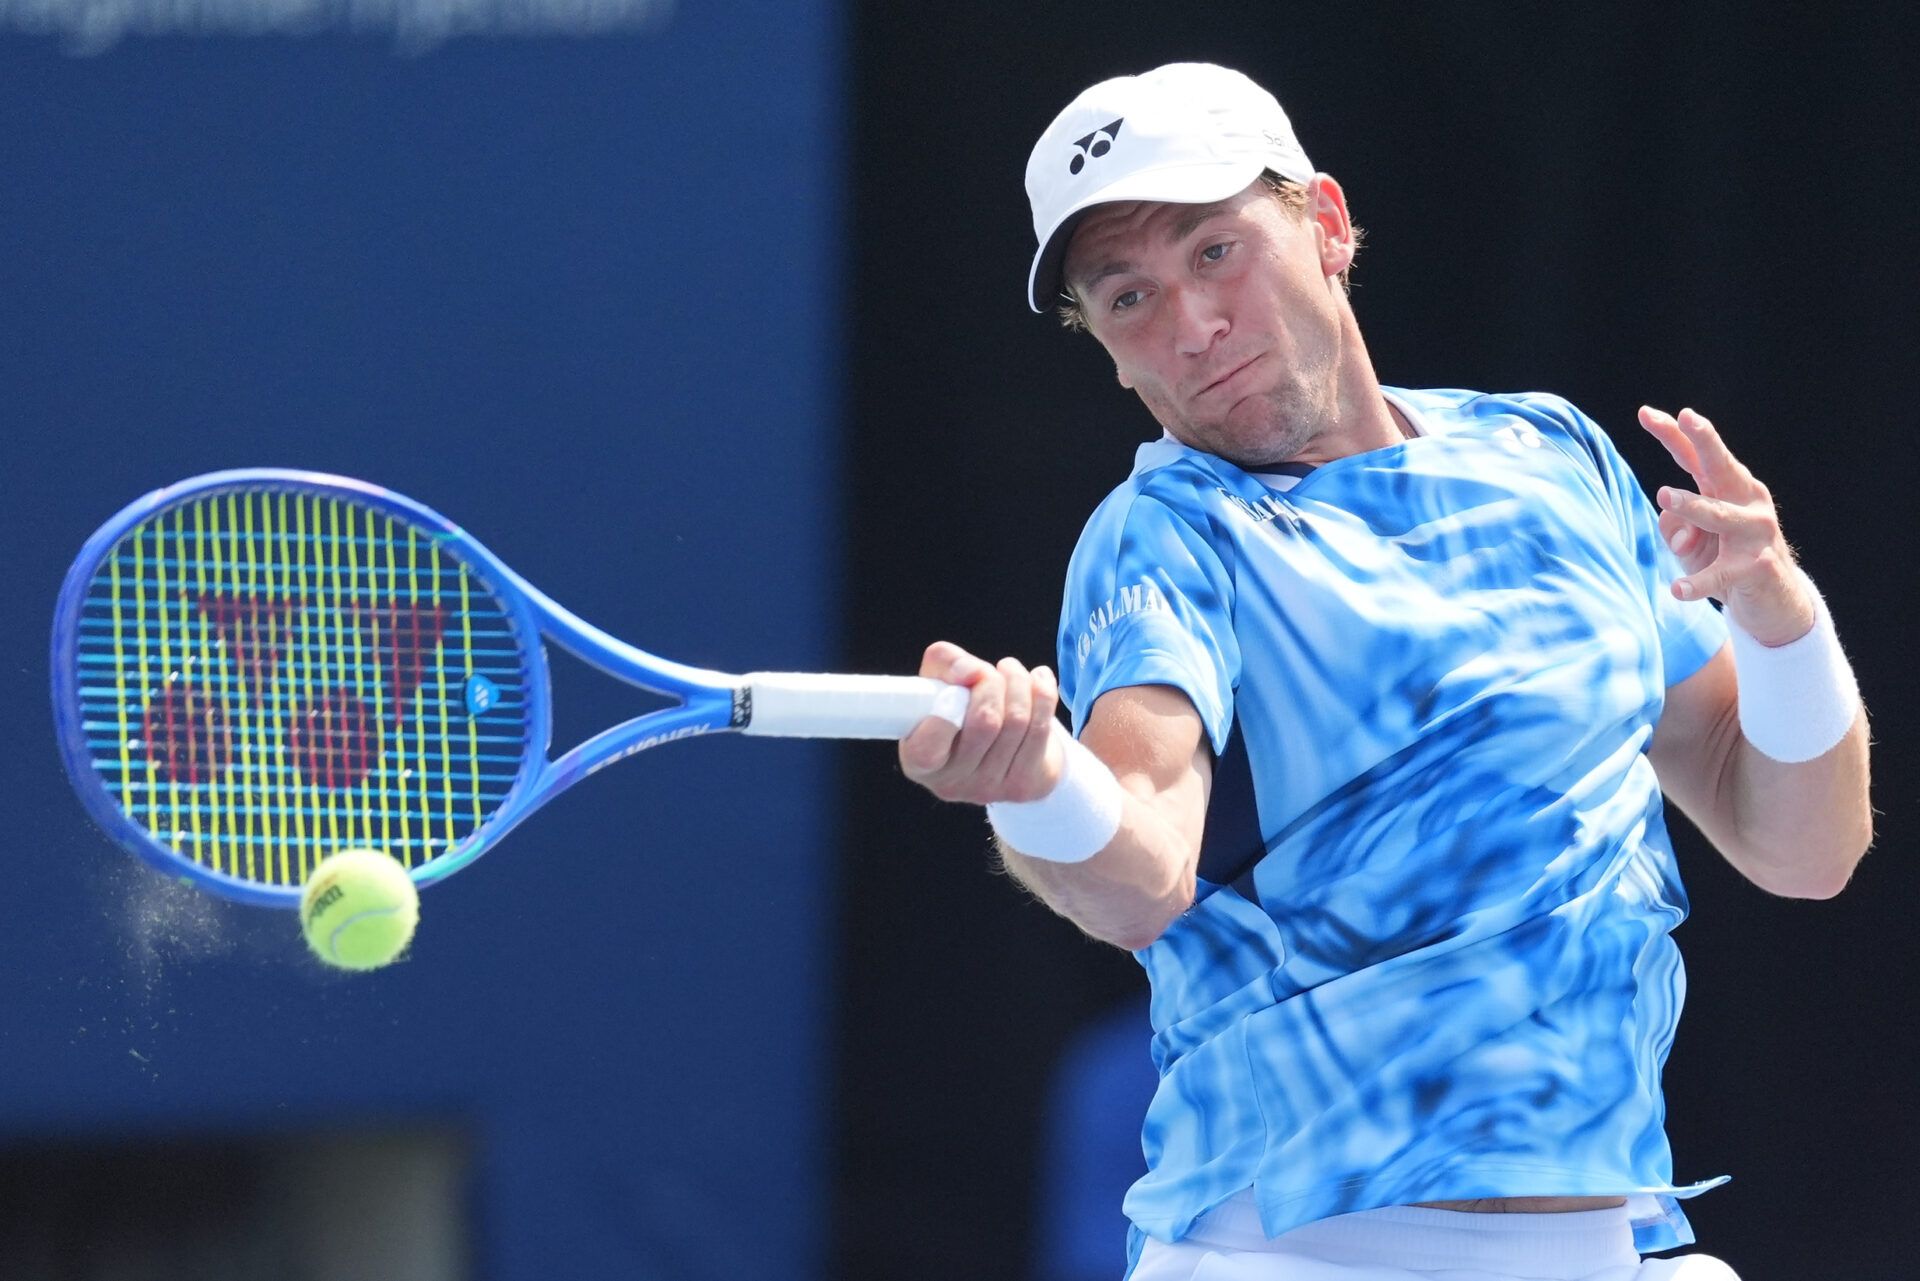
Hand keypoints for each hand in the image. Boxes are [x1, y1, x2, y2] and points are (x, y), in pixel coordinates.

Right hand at [898, 641, 1063, 803]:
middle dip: (991, 683)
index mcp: (918, 762)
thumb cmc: (958, 709)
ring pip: (1017, 722)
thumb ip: (943, 663)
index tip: (959, 684)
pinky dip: (1043, 693)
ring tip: (1010, 670)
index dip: (946, 710)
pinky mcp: (1024, 785)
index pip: (928, 745)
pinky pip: (1041, 728)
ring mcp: (989, 788)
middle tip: (987, 671)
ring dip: (1018, 682)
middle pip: (985, 722)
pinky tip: (1039, 679)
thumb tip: (971, 672)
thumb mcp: (937, 682)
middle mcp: (951, 782)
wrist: (998, 750)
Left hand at [1637, 406, 1814, 645]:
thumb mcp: (1692, 542)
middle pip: (1721, 467)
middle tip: (1686, 418)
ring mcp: (1755, 534)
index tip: (1645, 412)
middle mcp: (1746, 503)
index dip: (1673, 433)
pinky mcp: (1755, 568)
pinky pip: (1720, 575)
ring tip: (1664, 494)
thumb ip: (1674, 526)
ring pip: (1718, 515)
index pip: (1696, 457)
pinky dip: (1697, 583)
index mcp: (1728, 489)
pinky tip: (1677, 590)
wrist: (1773, 602)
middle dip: (1705, 440)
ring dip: (1692, 504)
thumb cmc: (1725, 560)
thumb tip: (1668, 517)